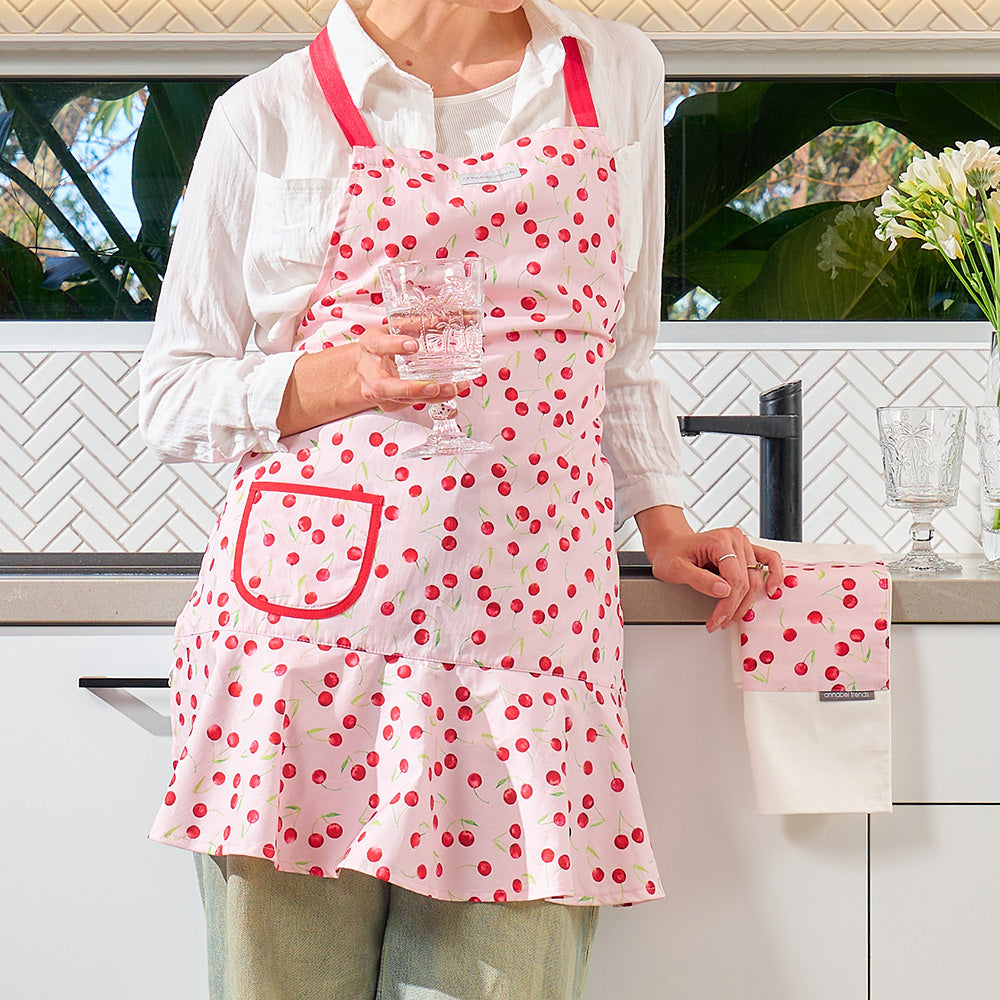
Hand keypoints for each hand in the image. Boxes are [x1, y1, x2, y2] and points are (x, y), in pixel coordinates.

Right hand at [357, 326, 469, 410]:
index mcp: (369, 346)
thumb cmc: (381, 346)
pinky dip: (435, 398)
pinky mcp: (391, 403)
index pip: (378, 345)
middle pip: (384, 386)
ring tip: (452, 388)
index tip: (414, 345)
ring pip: (403, 399)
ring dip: (430, 396)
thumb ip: (412, 325)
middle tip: (433, 386)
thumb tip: (443, 317)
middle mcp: (370, 373)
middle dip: (411, 388)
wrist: (365, 366)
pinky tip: (453, 389)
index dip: (395, 345)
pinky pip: (413, 403)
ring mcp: (379, 392)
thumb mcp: (392, 329)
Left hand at [635, 507, 783, 633]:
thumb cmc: (671, 553)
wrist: (670, 544)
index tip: (717, 619)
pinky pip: (769, 560)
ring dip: (747, 602)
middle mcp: (735, 539)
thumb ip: (700, 579)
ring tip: (732, 616)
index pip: (735, 579)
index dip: (728, 604)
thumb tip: (724, 591)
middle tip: (720, 622)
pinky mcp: (746, 550)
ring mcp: (743, 544)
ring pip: (756, 578)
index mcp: (720, 540)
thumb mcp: (676, 568)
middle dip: (735, 607)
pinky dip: (774, 575)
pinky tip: (770, 590)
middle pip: (747, 582)